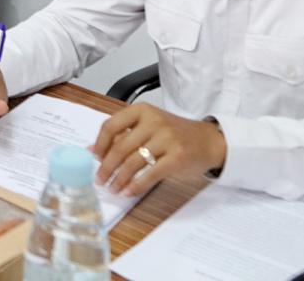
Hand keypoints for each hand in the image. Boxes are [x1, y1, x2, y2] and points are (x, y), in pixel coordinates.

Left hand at [89, 103, 225, 196]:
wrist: (210, 141)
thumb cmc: (176, 134)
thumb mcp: (149, 126)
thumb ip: (123, 134)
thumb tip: (93, 149)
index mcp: (142, 111)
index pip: (111, 125)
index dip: (100, 144)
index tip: (95, 158)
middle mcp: (154, 121)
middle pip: (120, 147)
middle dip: (106, 166)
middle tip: (99, 179)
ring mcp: (167, 139)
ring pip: (133, 162)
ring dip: (119, 178)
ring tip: (113, 188)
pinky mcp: (177, 157)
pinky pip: (150, 174)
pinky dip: (137, 185)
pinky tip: (129, 192)